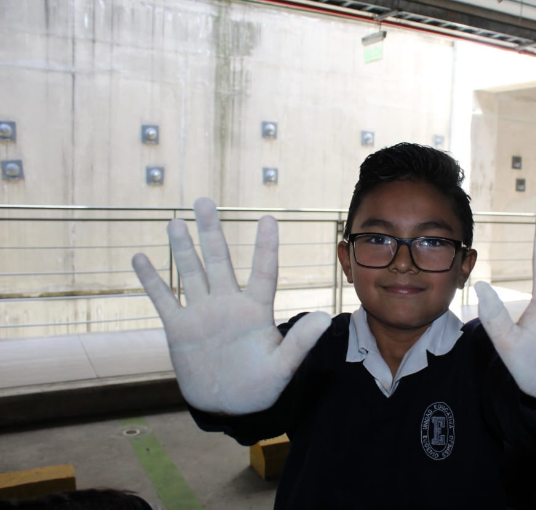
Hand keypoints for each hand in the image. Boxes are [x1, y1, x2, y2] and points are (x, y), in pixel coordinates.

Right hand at [132, 198, 330, 414]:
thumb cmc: (261, 387)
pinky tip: (139, 258)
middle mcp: (228, 305)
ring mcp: (202, 314)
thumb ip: (300, 342)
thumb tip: (324, 317)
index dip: (265, 246)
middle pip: (218, 261)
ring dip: (182, 249)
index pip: (263, 271)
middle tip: (203, 200)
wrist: (230, 406)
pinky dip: (152, 281)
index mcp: (255, 311)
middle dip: (210, 232)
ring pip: (191, 273)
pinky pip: (164, 300)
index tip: (268, 219)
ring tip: (174, 221)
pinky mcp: (180, 329)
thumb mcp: (282, 367)